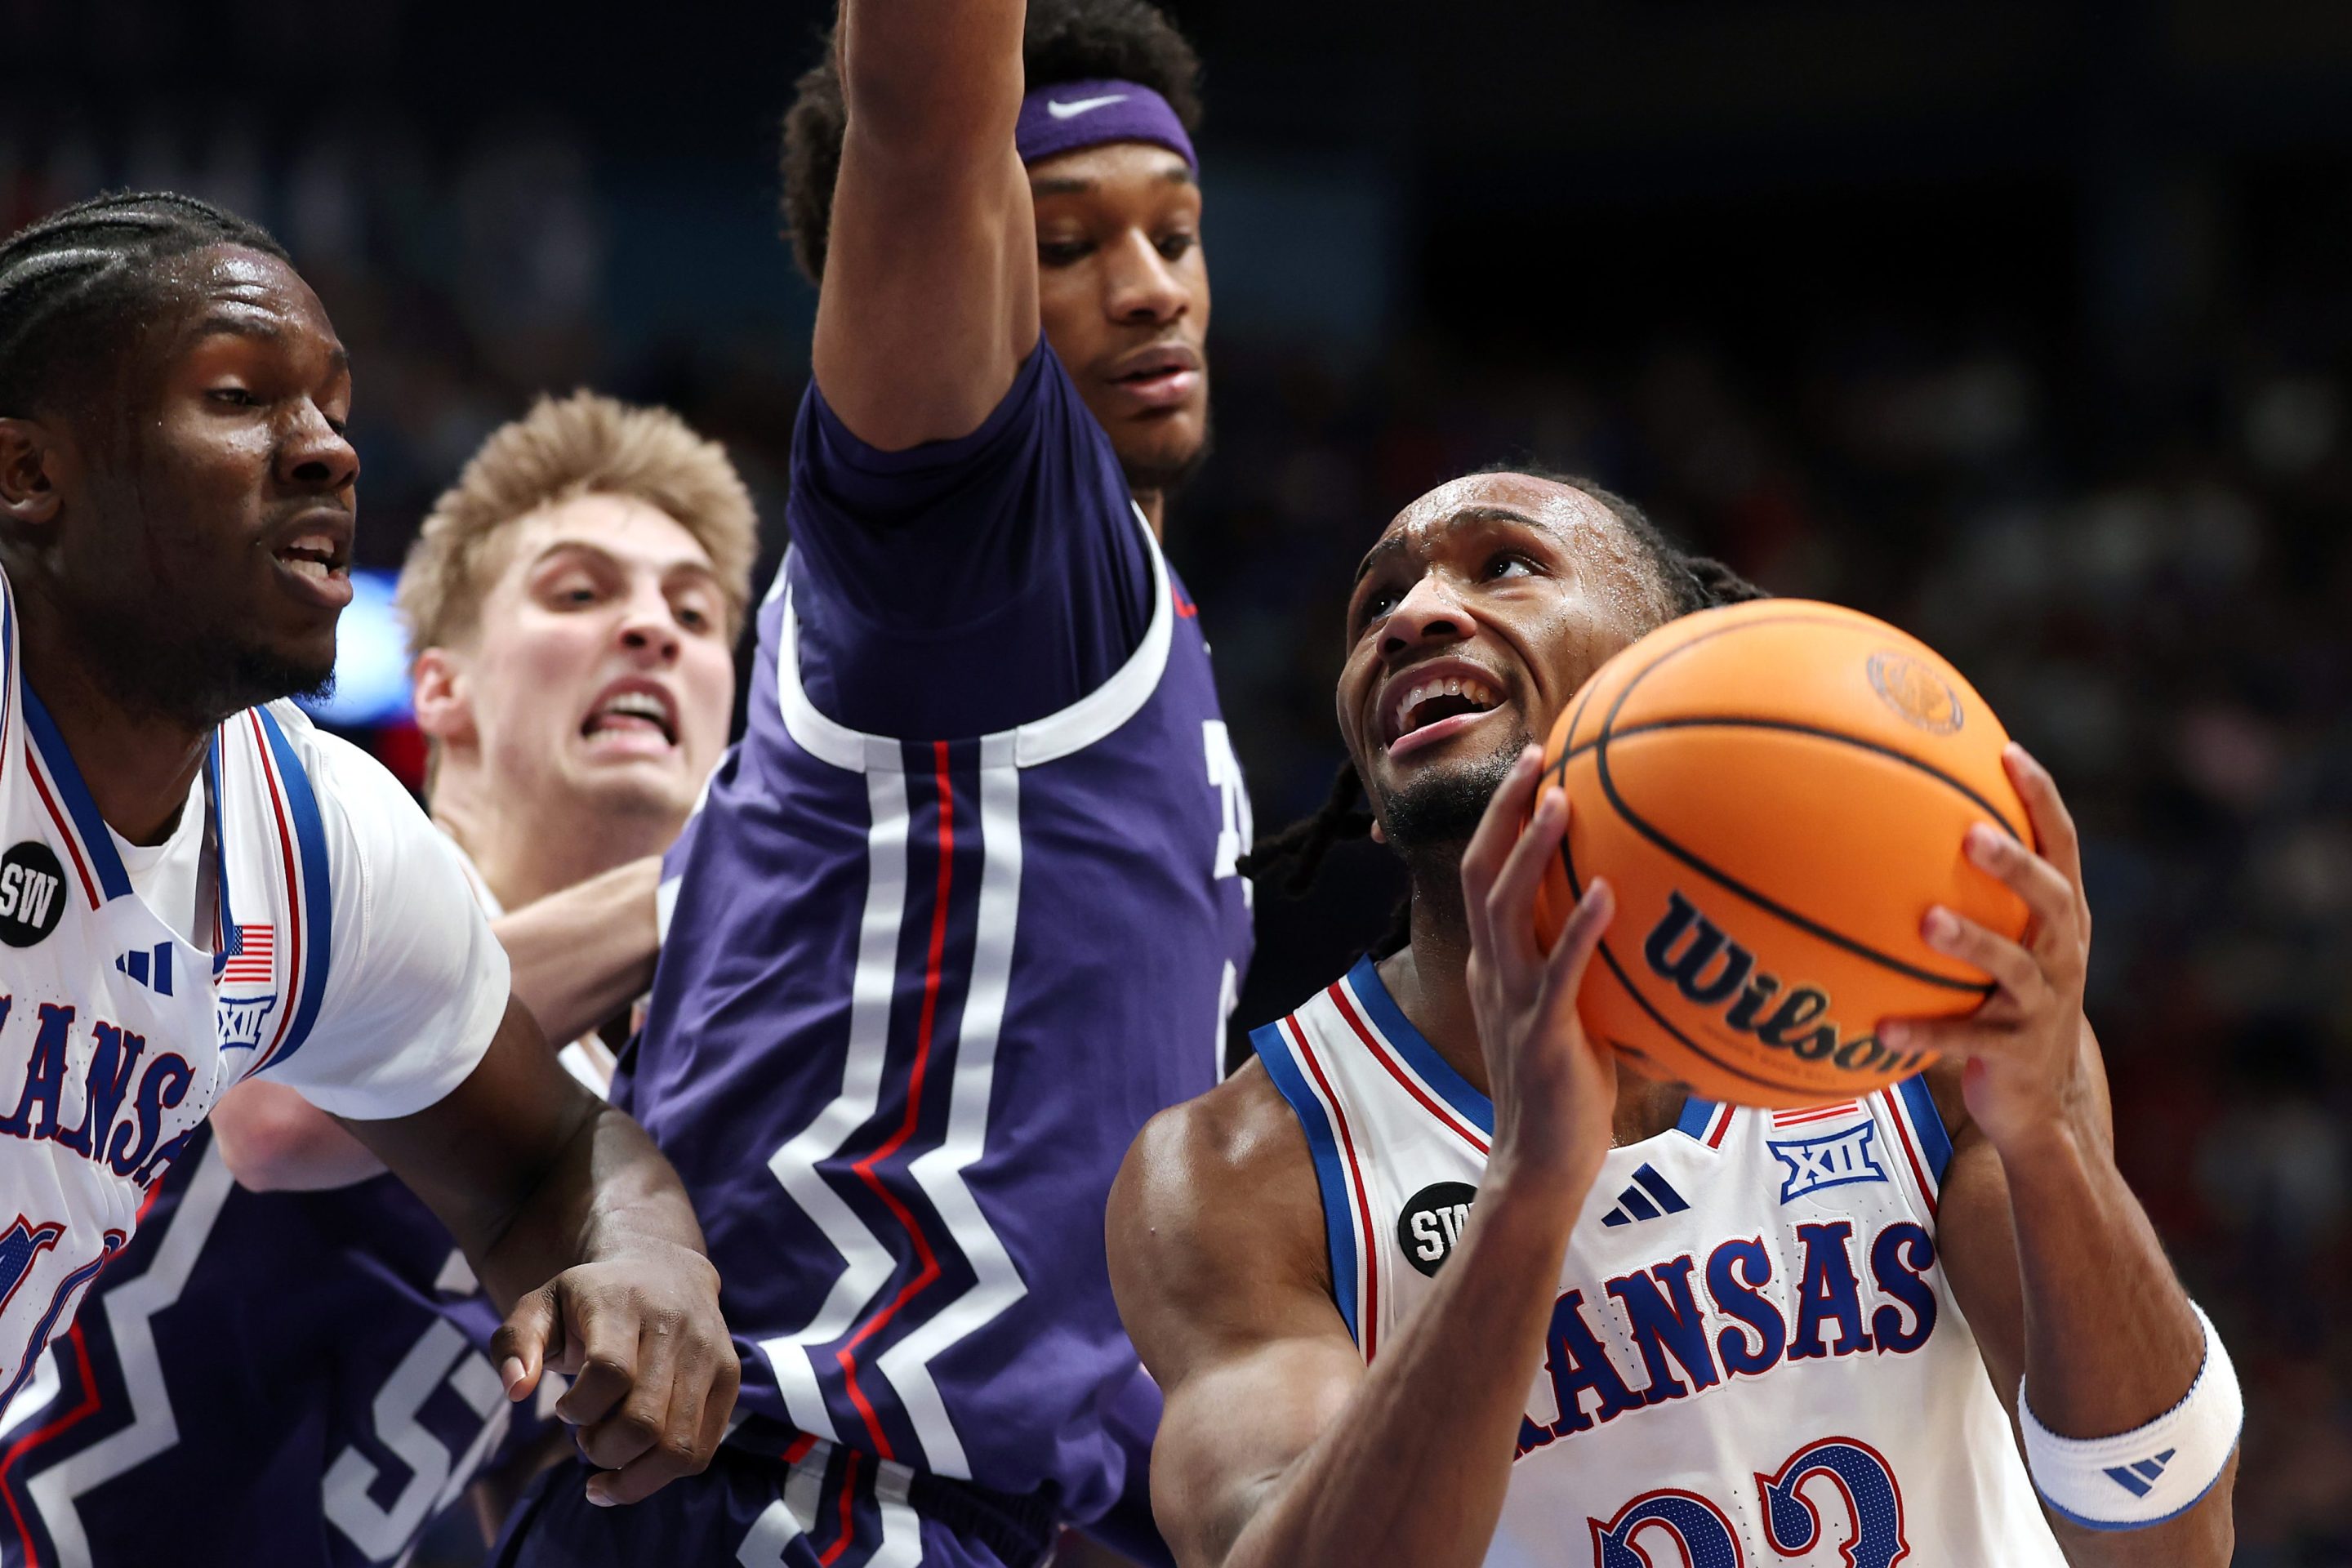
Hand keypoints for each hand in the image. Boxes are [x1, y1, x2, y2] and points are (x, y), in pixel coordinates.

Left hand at [492, 1243, 740, 1506]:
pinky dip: (663, 1477)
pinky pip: (701, 1450)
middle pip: (644, 1421)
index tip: (564, 1408)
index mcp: (625, 1303)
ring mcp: (709, 1352)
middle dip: (603, 1450)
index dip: (580, 1407)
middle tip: (586, 1439)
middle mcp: (676, 1325)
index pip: (610, 1372)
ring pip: (679, 1447)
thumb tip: (516, 1391)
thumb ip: (515, 1343)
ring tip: (608, 1468)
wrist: (665, 1269)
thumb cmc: (591, 1299)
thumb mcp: (541, 1306)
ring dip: (634, 1476)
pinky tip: (634, 1474)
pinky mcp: (728, 1376)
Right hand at [1458, 745, 1618, 1197]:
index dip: (1501, 818)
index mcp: (1496, 964)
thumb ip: (1590, 968)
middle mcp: (1495, 972)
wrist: (1540, 1166)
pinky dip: (1577, 929)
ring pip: (1505, 910)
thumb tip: (1649, 923)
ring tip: (1561, 799)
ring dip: (1531, 851)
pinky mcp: (1544, 1035)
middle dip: (1504, 810)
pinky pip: (1559, 973)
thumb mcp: (1573, 1014)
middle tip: (1536, 754)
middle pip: (1480, 872)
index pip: (1484, 873)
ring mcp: (1514, 1002)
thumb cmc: (1568, 1093)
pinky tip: (1604, 893)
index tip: (1534, 764)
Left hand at [1880, 744, 2097, 1158]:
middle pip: (2051, 897)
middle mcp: (2063, 954)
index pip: (2063, 846)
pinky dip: (1924, 1033)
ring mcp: (2045, 1005)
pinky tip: (1879, 1028)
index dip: (2043, 799)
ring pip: (2013, 967)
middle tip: (1971, 835)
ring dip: (1971, 941)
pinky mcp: (2017, 1052)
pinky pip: (1966, 1039)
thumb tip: (1893, 811)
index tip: (2009, 752)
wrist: (2041, 1097)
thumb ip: (1971, 887)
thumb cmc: (2006, 996)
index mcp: (2063, 918)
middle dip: (2015, 865)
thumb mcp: (2007, 940)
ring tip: (1926, 920)